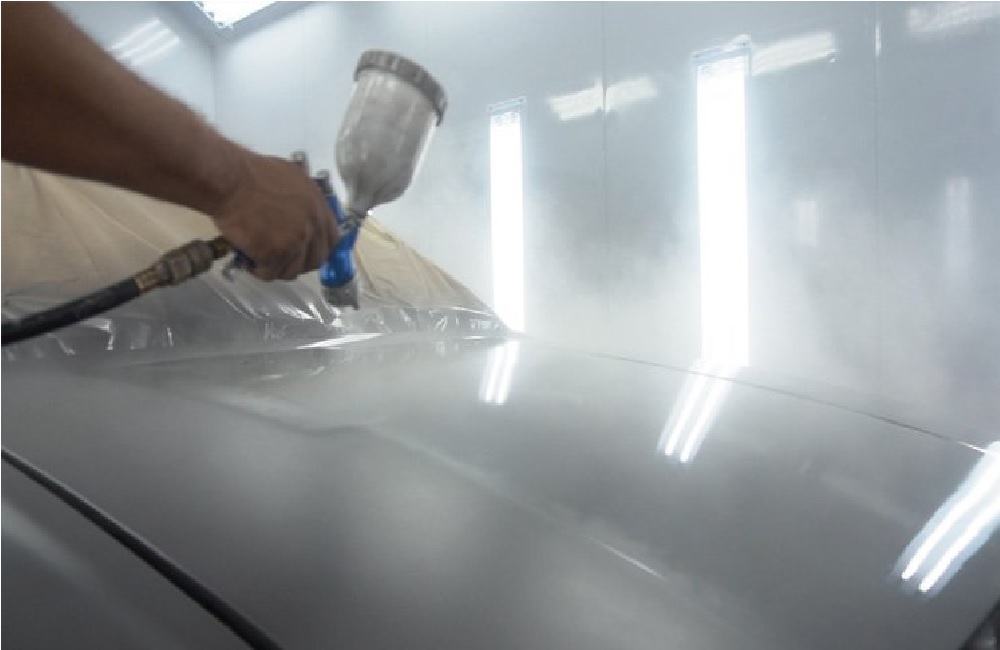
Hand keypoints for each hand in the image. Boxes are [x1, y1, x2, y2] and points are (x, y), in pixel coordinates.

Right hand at [211, 150, 338, 280]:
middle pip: (316, 259)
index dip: (317, 248)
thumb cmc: (250, 173)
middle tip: (280, 259)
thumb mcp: (289, 178)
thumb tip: (300, 214)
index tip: (304, 252)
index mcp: (318, 205)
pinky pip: (271, 272)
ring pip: (293, 270)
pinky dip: (260, 270)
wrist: (231, 180)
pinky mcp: (278, 252)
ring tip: (260, 260)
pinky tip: (250, 261)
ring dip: (277, 268)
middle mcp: (313, 224)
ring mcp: (297, 240)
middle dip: (298, 263)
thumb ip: (301, 200)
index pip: (332, 239)